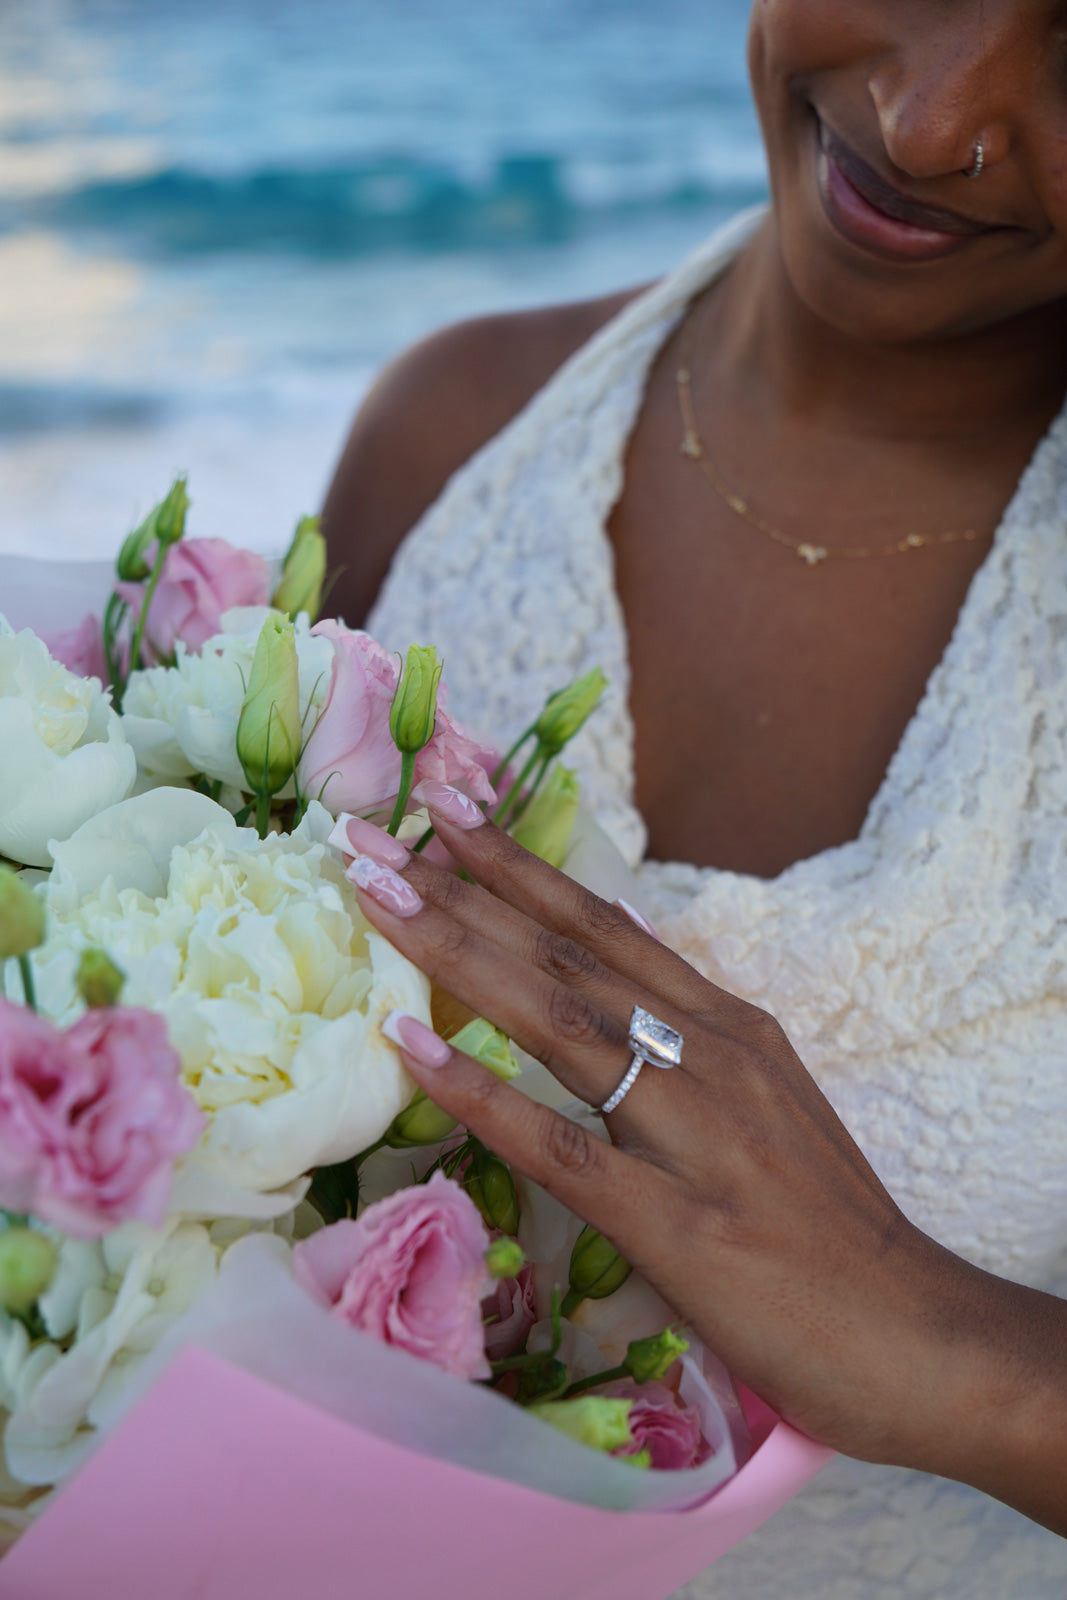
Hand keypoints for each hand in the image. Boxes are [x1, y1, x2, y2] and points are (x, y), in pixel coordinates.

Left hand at [345, 800, 1066, 1529]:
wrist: (912, 1328)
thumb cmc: (828, 1224)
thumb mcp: (768, 1101)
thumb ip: (694, 1039)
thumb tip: (618, 967)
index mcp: (728, 1027)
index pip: (604, 924)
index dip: (521, 864)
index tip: (448, 809)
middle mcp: (710, 1055)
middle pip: (565, 952)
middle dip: (460, 887)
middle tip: (367, 834)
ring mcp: (693, 1132)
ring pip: (556, 1020)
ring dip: (457, 950)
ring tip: (373, 897)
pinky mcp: (676, 1219)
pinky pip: (559, 1143)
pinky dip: (481, 1090)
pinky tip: (412, 1047)